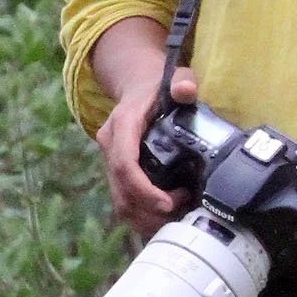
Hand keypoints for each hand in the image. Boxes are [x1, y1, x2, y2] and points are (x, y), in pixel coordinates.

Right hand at [97, 62, 194, 237]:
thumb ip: (182, 82)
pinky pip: (125, 201)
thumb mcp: (173, 77)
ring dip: (146, 219)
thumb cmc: (159, 84)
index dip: (143, 189)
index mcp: (122, 125)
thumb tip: (186, 90)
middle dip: (149, 212)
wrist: (137, 84)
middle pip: (121, 192)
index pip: (124, 164)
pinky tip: (168, 217)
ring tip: (178, 217)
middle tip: (181, 214)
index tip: (167, 203)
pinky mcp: (117, 172)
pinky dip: (144, 216)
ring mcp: (111, 161)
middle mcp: (111, 146)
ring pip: (121, 202)